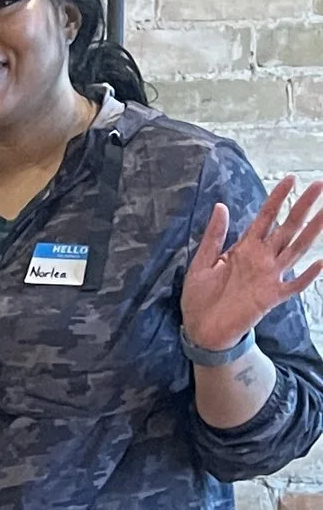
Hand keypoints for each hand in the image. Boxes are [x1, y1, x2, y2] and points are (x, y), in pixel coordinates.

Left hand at [179, 178, 322, 359]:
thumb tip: (221, 206)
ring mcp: (268, 277)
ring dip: (312, 231)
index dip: (277, 198)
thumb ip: (213, 236)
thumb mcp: (201, 263)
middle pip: (287, 227)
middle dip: (302, 206)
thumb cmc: (200, 298)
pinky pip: (293, 286)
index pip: (266, 217)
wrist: (199, 331)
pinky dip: (307, 276)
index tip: (290, 179)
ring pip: (296, 249)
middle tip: (319, 185)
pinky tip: (320, 262)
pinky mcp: (270, 298)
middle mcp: (261, 259)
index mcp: (245, 248)